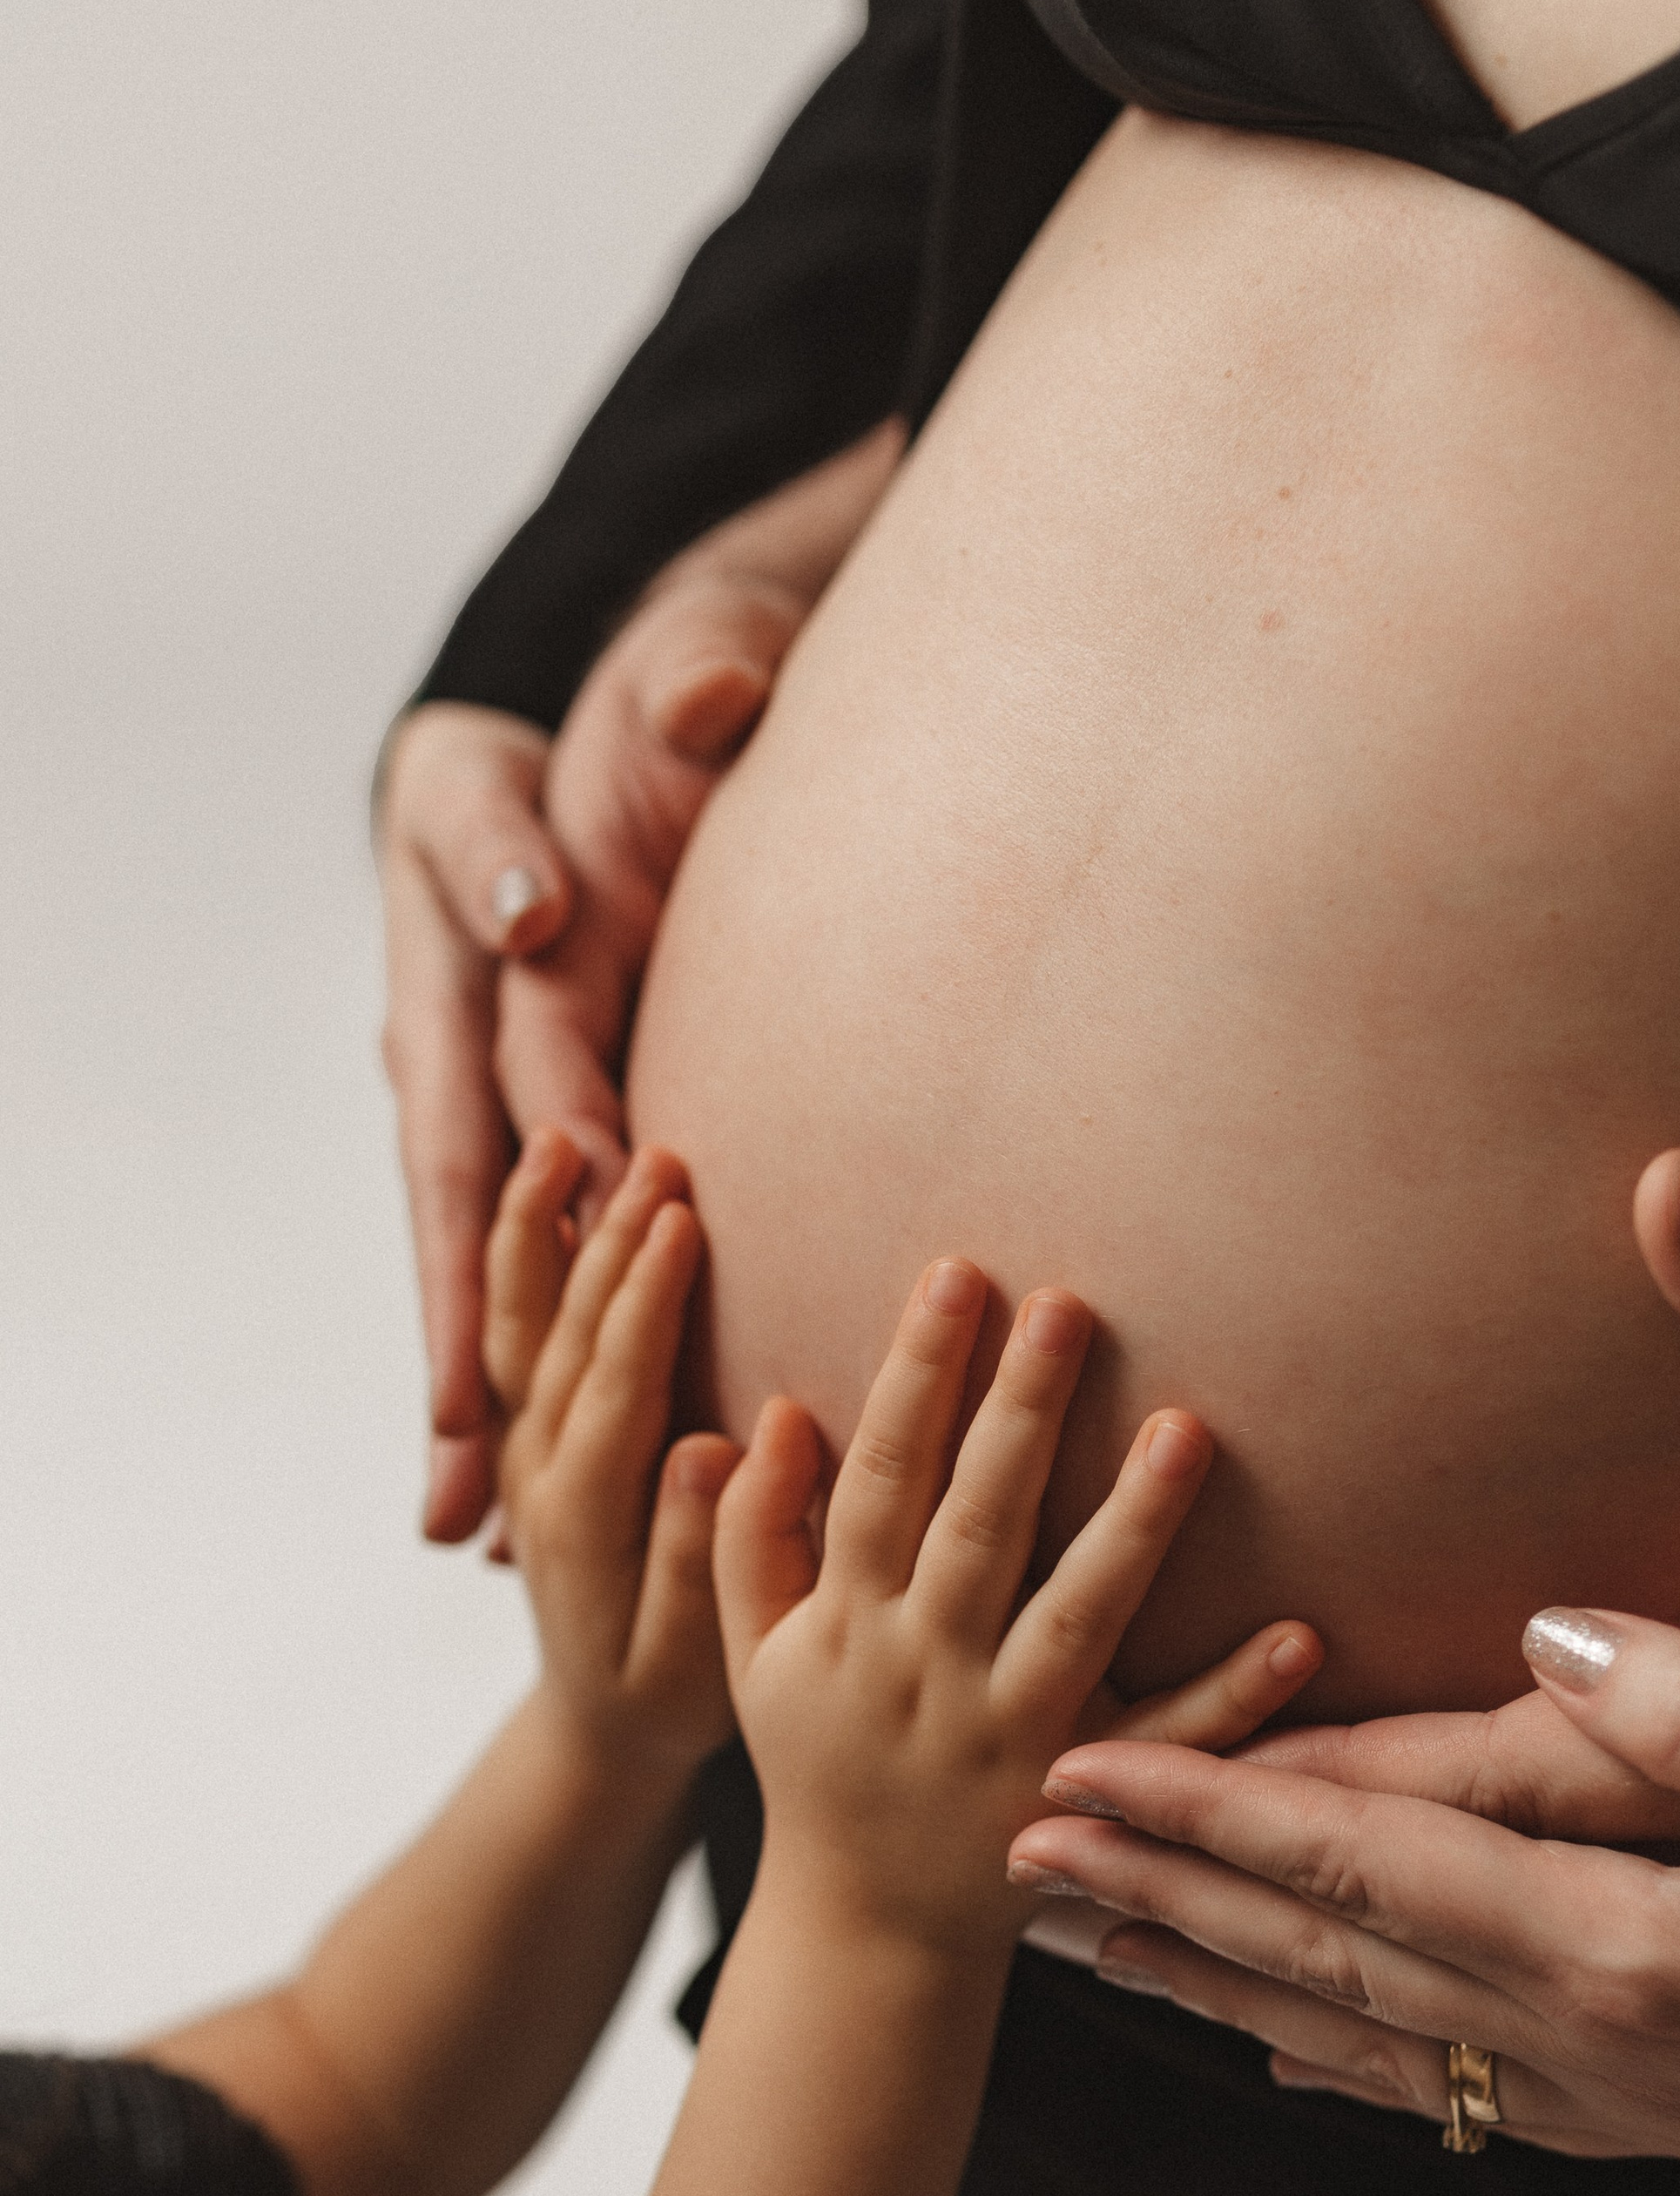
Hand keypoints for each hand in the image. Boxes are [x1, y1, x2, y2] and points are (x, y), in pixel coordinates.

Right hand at [379, 426, 902, 1545]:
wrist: (586, 751)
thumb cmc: (645, 706)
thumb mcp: (686, 664)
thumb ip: (690, 687)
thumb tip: (707, 695)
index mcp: (473, 929)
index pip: (512, 1049)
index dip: (542, 1148)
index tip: (572, 1235)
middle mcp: (456, 1039)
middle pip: (462, 1200)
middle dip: (467, 1332)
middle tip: (467, 1464)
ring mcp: (477, 1104)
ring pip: (478, 1262)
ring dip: (473, 1395)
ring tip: (469, 1531)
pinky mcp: (518, 1154)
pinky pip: (517, 1274)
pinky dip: (511, 1380)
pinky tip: (511, 1499)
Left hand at [485, 1133, 742, 1779]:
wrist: (599, 1732)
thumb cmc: (671, 1700)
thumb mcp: (696, 1659)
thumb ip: (697, 1554)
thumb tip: (704, 1448)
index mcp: (582, 1523)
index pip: (611, 1390)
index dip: (641, 1304)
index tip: (678, 1223)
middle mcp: (537, 1476)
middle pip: (562, 1339)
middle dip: (605, 1241)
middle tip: (656, 1155)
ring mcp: (523, 1450)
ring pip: (521, 1325)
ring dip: (543, 1231)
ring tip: (563, 1139)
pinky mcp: (528, 1436)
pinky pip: (512, 1332)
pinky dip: (521, 1256)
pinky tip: (546, 1190)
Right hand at [710, 1260, 1321, 1955]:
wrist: (860, 1933)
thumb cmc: (815, 1765)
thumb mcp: (752, 1657)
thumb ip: (750, 1537)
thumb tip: (770, 1414)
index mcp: (848, 1624)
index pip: (880, 1477)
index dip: (914, 1375)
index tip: (957, 1273)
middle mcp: (928, 1670)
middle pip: (978, 1523)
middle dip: (1018, 1410)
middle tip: (1069, 1302)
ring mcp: (1015, 1734)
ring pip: (1076, 1616)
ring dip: (1132, 1525)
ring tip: (1185, 1428)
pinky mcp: (1088, 1794)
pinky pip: (1170, 1741)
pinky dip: (1234, 1694)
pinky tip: (1298, 1633)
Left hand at [1008, 1612, 1679, 2195]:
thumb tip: (1546, 1632)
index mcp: (1638, 1952)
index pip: (1368, 1862)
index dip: (1210, 1809)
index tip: (1072, 1770)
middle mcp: (1602, 2048)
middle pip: (1325, 1960)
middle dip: (1159, 1904)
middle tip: (1008, 1862)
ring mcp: (1634, 2102)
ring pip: (1364, 2036)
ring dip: (1215, 1985)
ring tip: (1092, 1952)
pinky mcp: (1679, 2116)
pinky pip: (1450, 2089)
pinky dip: (1338, 2058)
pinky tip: (1286, 2053)